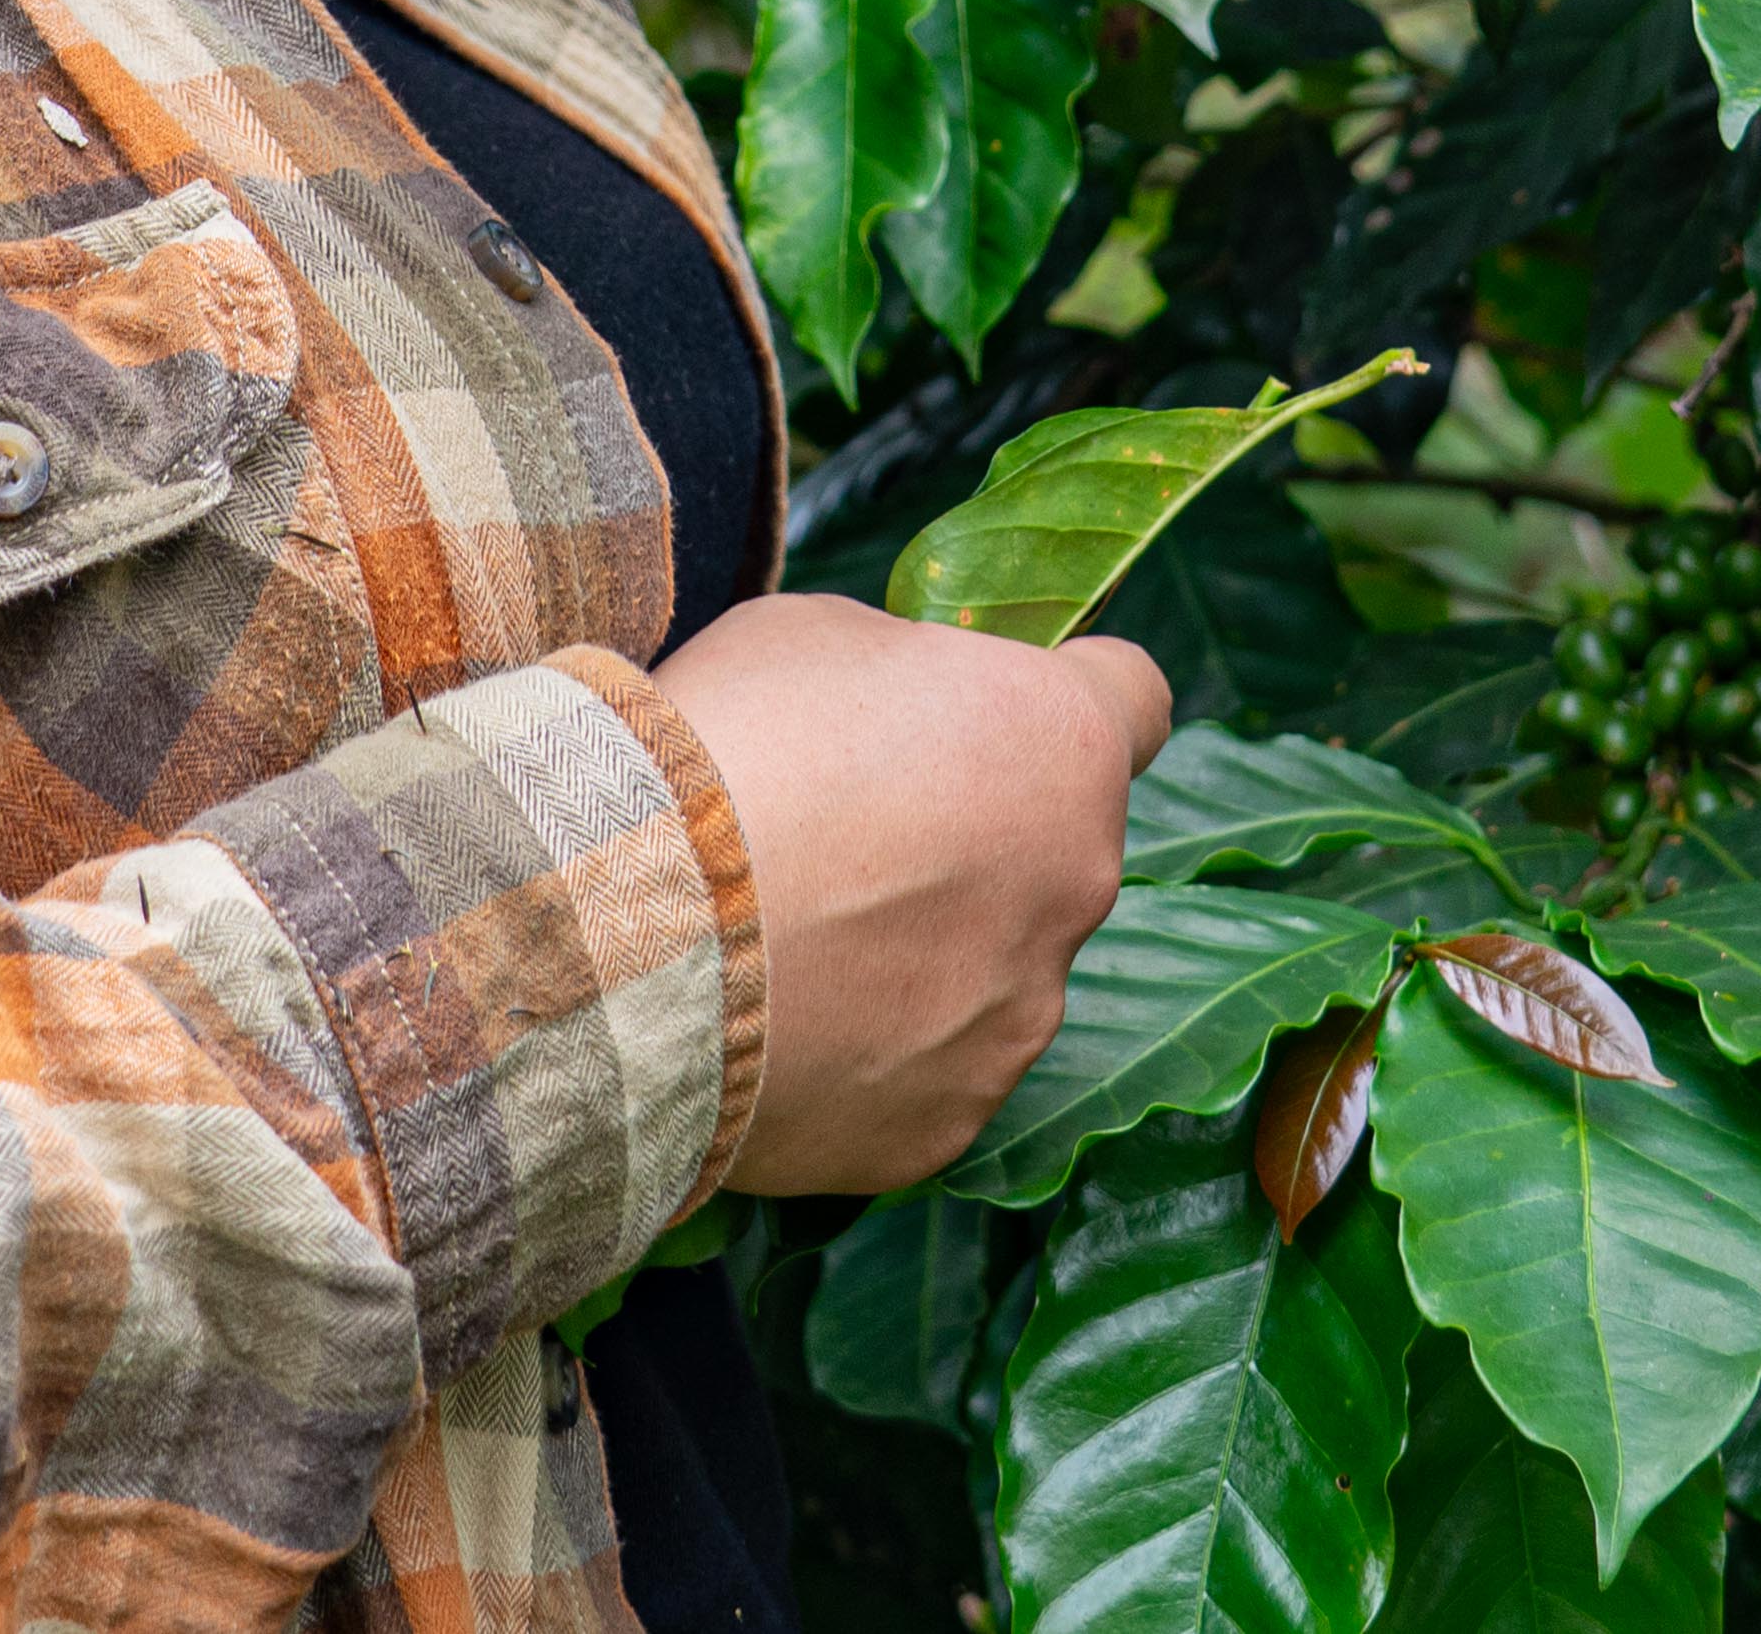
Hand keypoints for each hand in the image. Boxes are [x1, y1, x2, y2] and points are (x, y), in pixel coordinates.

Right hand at [647, 593, 1173, 1194]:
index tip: (995, 713)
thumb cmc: (726, 748)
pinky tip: (772, 1022)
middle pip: (1053, 849)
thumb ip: (908, 674)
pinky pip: (923, 1074)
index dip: (1063, 696)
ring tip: (787, 944)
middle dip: (975, 839)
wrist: (626, 931)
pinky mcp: (946, 1125)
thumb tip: (916, 712)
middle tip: (846, 836)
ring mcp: (1018, 1022)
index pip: (1135, 698)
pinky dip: (866, 1053)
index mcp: (1066, 745)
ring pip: (994, 972)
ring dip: (923, 953)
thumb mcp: (820, 636)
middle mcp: (1079, 889)